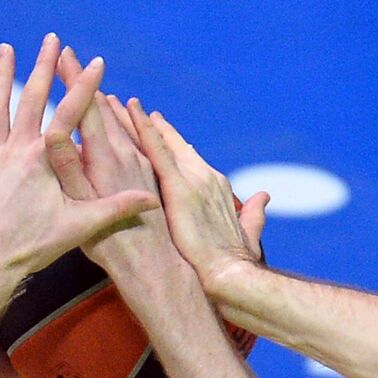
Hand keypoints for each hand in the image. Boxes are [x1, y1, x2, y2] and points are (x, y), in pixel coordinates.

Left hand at [0, 36, 159, 295]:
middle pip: (29, 98)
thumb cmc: (30, 247)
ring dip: (2, 78)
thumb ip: (114, 209)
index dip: (85, 86)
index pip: (69, 113)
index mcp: (42, 159)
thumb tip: (151, 201)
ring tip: (6, 51)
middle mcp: (13, 150)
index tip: (97, 62)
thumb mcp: (78, 228)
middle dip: (42, 67)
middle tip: (50, 40)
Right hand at [48, 50, 168, 270]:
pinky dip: (131, 125)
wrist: (157, 269)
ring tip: (98, 87)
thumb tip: (51, 132)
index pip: (89, 109)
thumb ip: (68, 168)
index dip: (74, 80)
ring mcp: (143, 167)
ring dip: (109, 104)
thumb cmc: (114, 246)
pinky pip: (141, 142)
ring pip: (125, 125)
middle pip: (106, 110)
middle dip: (86, 84)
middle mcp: (128, 156)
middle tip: (69, 59)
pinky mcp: (152, 180)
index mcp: (107, 159)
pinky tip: (133, 122)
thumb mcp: (82, 207)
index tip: (63, 56)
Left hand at [124, 98, 270, 287]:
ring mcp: (193, 178)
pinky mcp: (180, 187)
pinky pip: (156, 150)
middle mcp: (204, 176)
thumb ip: (253, 213)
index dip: (168, 140)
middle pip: (168, 142)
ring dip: (134, 119)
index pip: (185, 157)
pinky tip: (128, 110)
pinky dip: (143, 128)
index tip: (152, 123)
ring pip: (157, 140)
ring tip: (113, 99)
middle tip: (123, 103)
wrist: (231, 277)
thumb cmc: (232, 265)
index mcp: (214, 187)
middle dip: (145, 123)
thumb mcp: (245, 233)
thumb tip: (264, 197)